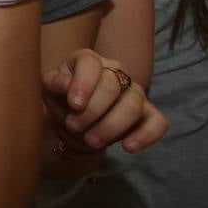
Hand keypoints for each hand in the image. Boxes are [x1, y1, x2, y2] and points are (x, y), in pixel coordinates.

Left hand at [43, 49, 167, 154]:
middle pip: (112, 86)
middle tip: (75, 126)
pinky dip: (145, 136)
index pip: (90, 64)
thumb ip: (55, 83)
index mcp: (88, 60)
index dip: (83, 84)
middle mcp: (115, 71)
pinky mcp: (148, 114)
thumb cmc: (61, 98)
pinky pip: (158, 122)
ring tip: (92, 140)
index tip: (74, 105)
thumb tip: (66, 83)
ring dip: (111, 126)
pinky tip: (128, 147)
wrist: (74, 119)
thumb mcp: (49, 89)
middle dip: (92, 111)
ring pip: (133, 104)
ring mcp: (134, 92)